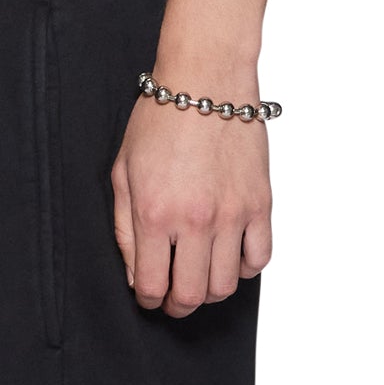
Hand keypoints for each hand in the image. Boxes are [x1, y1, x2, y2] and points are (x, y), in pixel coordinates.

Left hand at [111, 89, 272, 317]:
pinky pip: (259, 259)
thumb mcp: (123, 173)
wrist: (207, 77)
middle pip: (191, 295)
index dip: (149, 302)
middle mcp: (195, 220)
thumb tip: (136, 276)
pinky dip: (245, 268)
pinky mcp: (260, 203)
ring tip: (201, 277)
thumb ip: (125, 230)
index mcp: (155, 214)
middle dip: (178, 307)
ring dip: (211, 292)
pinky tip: (230, 256)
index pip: (153, 287)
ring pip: (226, 286)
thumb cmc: (161, 119)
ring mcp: (232, 213)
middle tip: (174, 299)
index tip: (150, 297)